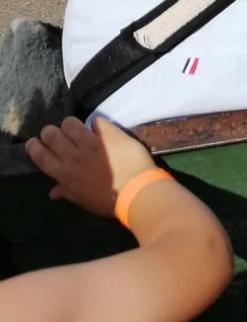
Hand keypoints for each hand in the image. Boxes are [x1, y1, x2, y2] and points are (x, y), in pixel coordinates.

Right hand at [26, 115, 156, 215]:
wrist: (136, 191)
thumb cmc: (108, 201)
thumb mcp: (83, 200)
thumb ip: (67, 192)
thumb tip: (52, 192)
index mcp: (64, 174)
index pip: (40, 155)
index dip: (34, 146)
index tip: (35, 142)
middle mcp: (73, 156)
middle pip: (51, 134)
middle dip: (51, 132)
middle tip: (58, 135)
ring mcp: (91, 142)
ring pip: (70, 123)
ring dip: (72, 125)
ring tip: (78, 129)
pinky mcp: (108, 132)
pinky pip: (96, 121)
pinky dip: (97, 124)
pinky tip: (101, 130)